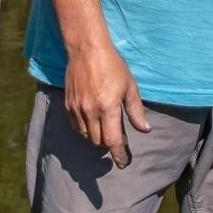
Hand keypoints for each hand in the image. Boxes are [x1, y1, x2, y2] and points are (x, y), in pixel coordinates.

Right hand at [63, 47, 151, 167]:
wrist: (86, 50)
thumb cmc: (112, 66)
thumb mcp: (130, 87)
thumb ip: (136, 110)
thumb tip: (145, 129)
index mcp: (108, 107)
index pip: (113, 141)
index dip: (119, 155)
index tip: (123, 163)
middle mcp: (91, 111)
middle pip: (99, 141)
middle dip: (109, 145)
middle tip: (119, 139)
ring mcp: (77, 108)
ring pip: (86, 136)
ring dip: (97, 138)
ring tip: (106, 130)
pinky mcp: (68, 104)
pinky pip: (76, 126)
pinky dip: (85, 130)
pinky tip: (92, 124)